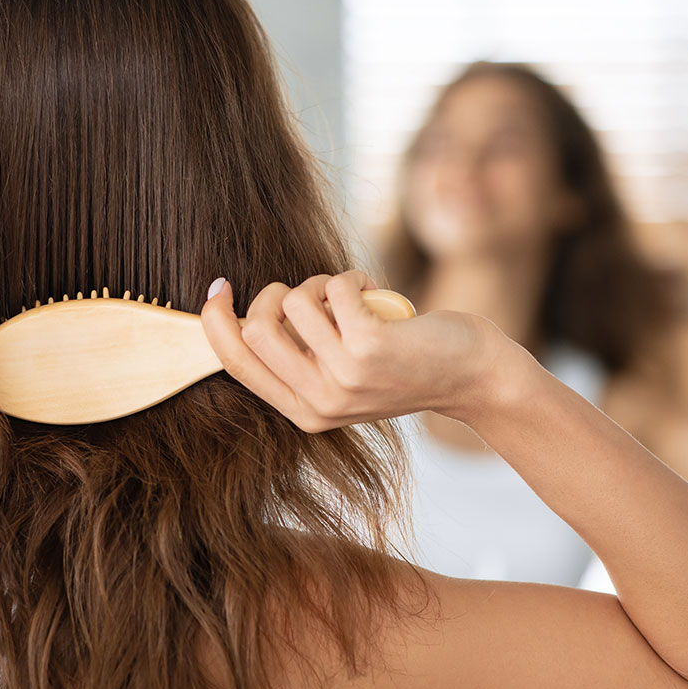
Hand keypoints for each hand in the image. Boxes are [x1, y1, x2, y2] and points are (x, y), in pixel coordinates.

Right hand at [199, 270, 524, 431]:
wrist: (471, 375)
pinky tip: (373, 290)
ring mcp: (344, 376)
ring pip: (292, 302)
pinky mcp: (370, 347)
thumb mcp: (343, 377)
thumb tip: (244, 314)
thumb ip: (299, 359)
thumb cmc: (405, 365)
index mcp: (303, 412)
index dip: (215, 320)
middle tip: (309, 292)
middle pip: (254, 329)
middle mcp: (319, 401)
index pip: (235, 362)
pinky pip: (332, 288)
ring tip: (350, 296)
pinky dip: (351, 276)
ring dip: (319, 283)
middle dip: (273, 292)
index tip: (219, 288)